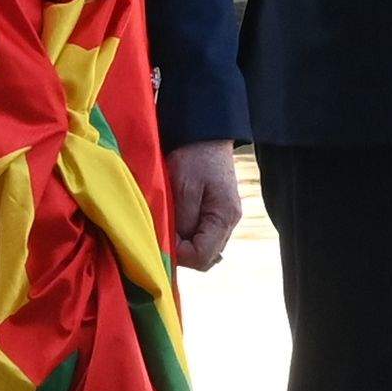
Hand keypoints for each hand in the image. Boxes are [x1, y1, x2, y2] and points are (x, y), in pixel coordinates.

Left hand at [166, 138, 243, 271]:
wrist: (206, 133)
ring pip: (203, 248)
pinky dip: (188, 234)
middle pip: (204, 257)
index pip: (202, 257)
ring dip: (183, 243)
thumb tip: (176, 248)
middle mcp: (230, 223)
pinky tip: (176, 221)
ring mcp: (225, 219)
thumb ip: (182, 221)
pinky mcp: (217, 213)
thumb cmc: (194, 156)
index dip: (178, 255)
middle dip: (181, 251)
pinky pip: (203, 235)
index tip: (161, 238)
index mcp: (224, 218)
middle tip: (162, 232)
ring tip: (168, 224)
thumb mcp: (183, 188)